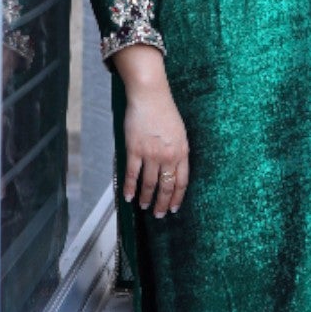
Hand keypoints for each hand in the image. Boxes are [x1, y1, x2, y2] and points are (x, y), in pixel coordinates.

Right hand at [122, 80, 189, 217]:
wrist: (150, 96)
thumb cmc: (165, 111)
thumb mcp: (180, 132)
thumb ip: (178, 151)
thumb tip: (174, 168)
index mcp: (182, 151)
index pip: (181, 181)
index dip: (176, 197)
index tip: (173, 208)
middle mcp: (168, 156)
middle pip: (166, 186)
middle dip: (162, 203)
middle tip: (158, 215)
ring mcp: (151, 154)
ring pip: (149, 183)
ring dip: (146, 198)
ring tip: (145, 206)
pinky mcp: (134, 150)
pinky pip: (132, 174)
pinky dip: (129, 187)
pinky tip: (128, 197)